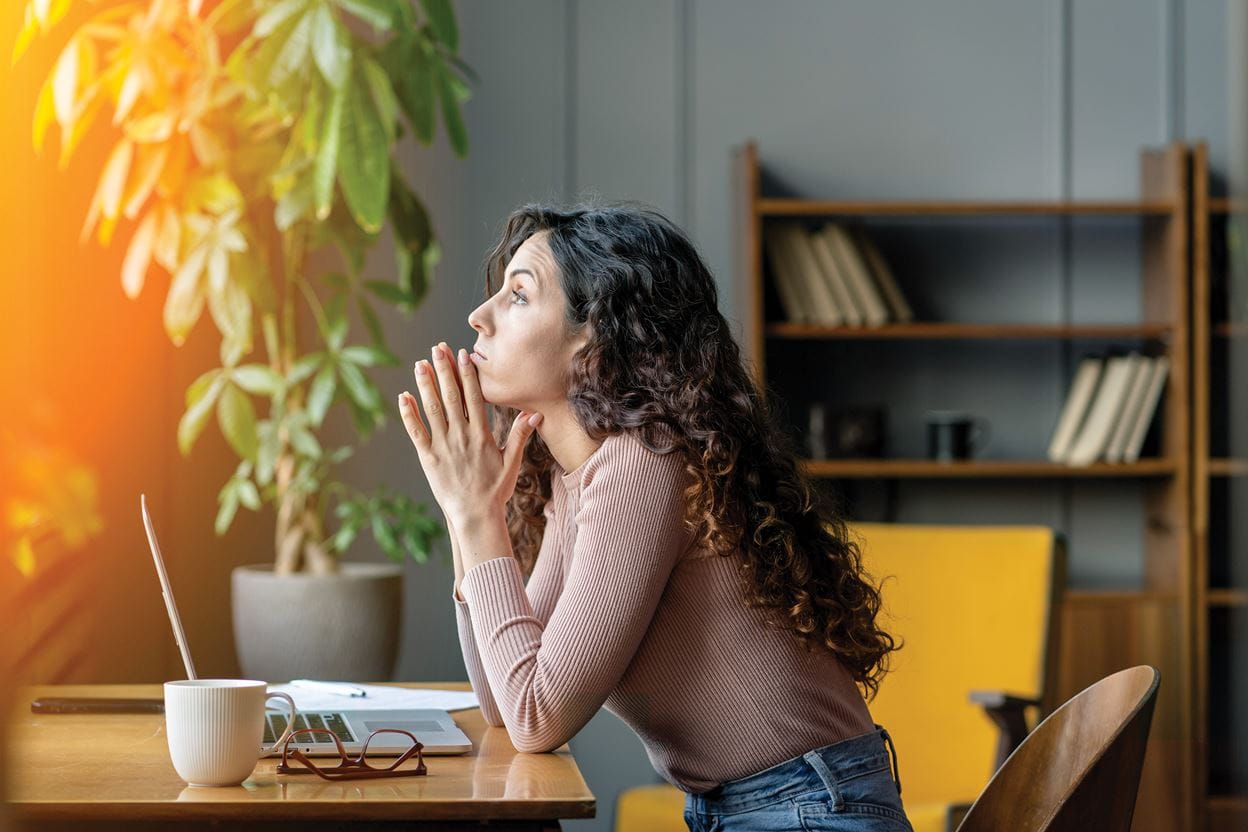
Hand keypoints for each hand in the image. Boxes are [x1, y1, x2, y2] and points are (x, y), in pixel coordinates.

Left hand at [397, 342, 542, 523]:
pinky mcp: (428, 458)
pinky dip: (409, 414)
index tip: (464, 355)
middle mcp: (461, 437)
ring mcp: (443, 447)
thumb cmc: (495, 490)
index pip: (474, 398)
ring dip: (425, 385)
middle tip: (437, 348)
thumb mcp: (512, 463)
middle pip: (451, 397)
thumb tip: (535, 413)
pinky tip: (404, 397)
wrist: (475, 516)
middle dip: (444, 370)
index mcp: (481, 435)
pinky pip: (416, 432)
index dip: (468, 375)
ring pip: (432, 410)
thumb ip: (521, 435)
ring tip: (420, 364)